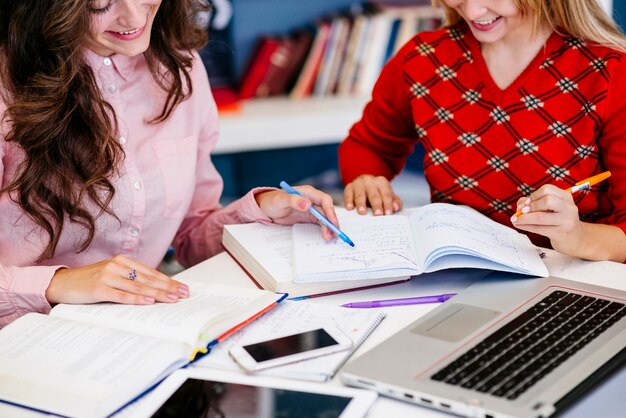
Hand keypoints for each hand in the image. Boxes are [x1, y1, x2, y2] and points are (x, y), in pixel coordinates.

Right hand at [45, 255, 189, 305]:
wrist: (61, 283)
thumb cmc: (89, 281)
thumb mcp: (112, 276)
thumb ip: (130, 279)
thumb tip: (155, 290)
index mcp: (123, 261)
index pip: (151, 273)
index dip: (168, 281)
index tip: (183, 288)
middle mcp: (117, 266)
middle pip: (148, 279)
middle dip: (169, 288)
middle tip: (184, 294)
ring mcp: (108, 276)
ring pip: (138, 287)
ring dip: (158, 294)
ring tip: (173, 299)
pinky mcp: (99, 288)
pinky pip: (121, 295)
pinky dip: (136, 299)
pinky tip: (149, 302)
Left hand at [255, 185, 337, 239]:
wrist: (267, 208)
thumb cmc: (273, 201)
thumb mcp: (281, 201)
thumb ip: (293, 200)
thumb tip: (308, 204)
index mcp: (308, 192)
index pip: (323, 199)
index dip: (330, 210)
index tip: (332, 221)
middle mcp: (312, 200)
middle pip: (327, 210)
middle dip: (332, 221)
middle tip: (334, 233)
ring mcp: (312, 209)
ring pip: (325, 218)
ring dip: (329, 227)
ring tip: (330, 237)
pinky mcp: (310, 217)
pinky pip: (320, 223)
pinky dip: (324, 229)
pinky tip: (326, 236)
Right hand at [344, 174, 401, 214]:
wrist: (364, 183)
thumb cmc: (378, 192)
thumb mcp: (387, 195)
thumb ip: (394, 202)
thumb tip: (396, 207)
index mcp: (382, 182)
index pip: (386, 194)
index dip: (388, 204)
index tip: (388, 213)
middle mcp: (370, 181)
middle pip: (374, 195)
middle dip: (376, 205)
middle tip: (378, 214)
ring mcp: (358, 184)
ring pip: (360, 194)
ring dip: (361, 204)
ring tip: (362, 212)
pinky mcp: (349, 187)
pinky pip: (348, 194)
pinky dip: (348, 201)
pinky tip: (350, 208)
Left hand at [510, 184, 583, 254]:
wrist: (575, 238)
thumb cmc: (558, 220)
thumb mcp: (550, 208)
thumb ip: (533, 203)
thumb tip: (520, 205)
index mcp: (566, 197)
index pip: (547, 189)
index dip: (533, 195)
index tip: (525, 203)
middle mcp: (568, 207)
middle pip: (547, 201)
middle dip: (531, 206)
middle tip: (521, 211)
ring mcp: (566, 221)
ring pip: (541, 217)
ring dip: (524, 218)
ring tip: (515, 220)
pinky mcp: (560, 233)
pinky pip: (539, 229)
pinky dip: (526, 226)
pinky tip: (519, 225)